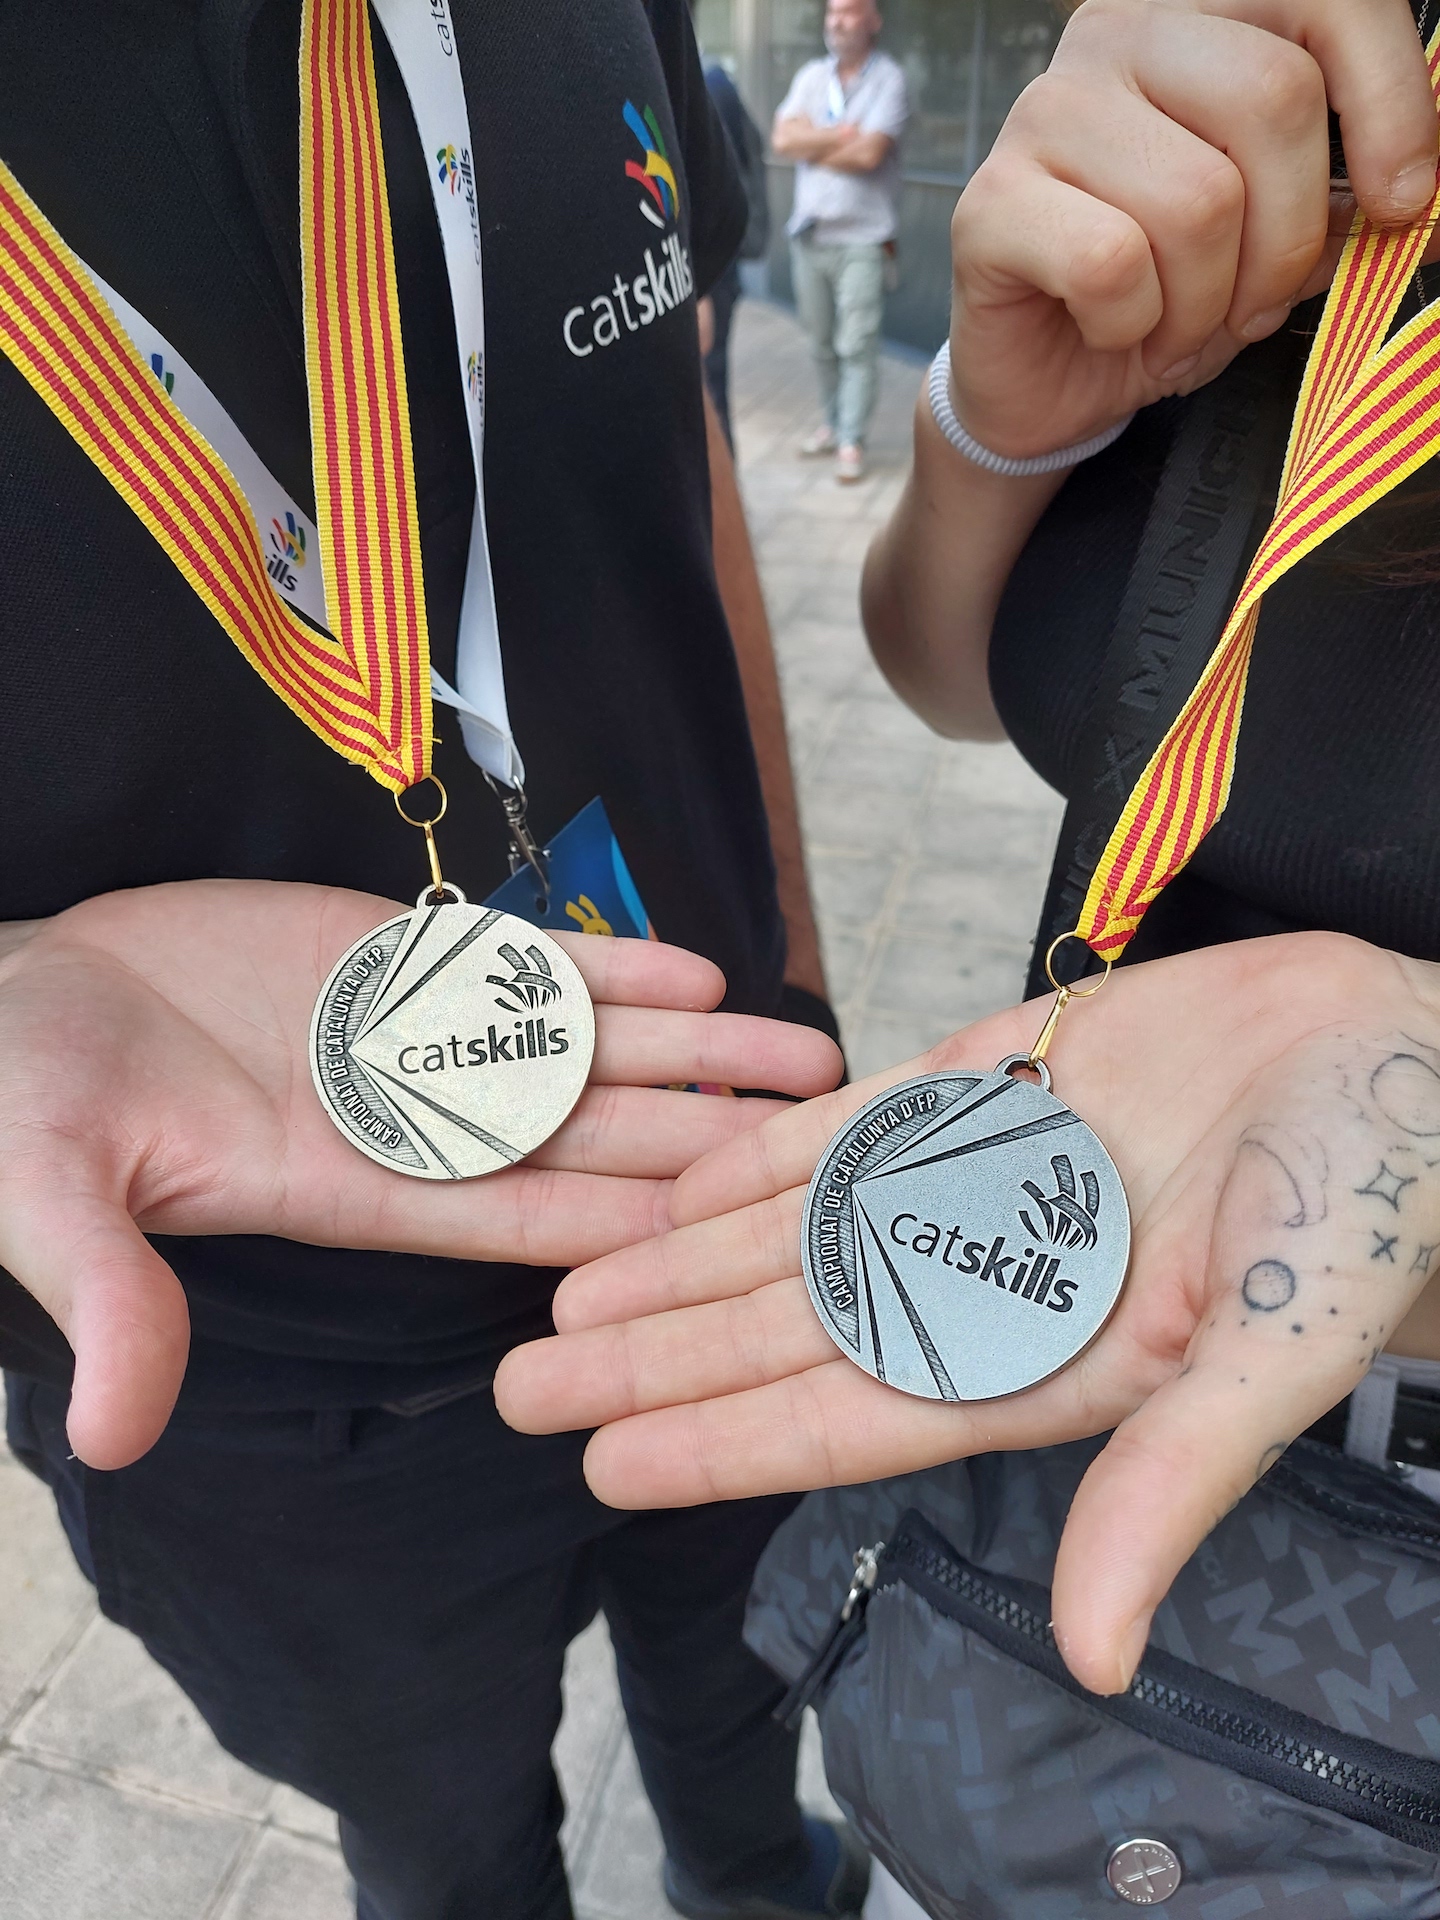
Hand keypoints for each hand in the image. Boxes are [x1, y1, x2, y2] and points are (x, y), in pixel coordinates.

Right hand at [0, 881, 840, 1469]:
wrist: (14, 993)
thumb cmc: (26, 1099)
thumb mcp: (57, 1195)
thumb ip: (112, 1296)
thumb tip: (117, 1435)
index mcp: (351, 1192)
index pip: (516, 1223)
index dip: (626, 1234)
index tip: (732, 1245)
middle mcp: (408, 1122)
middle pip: (587, 1141)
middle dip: (700, 1144)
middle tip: (823, 1151)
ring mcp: (412, 1034)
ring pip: (581, 1050)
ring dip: (691, 1055)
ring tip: (803, 1054)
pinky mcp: (394, 955)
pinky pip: (524, 965)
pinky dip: (608, 969)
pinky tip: (699, 974)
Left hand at [495, 933, 1439, 1694]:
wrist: (1410, 1049)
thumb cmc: (1371, 1202)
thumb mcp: (1272, 1349)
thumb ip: (1170, 1482)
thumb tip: (1096, 1657)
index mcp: (1050, 1363)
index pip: (849, 1420)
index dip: (721, 1442)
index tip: (601, 1460)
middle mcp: (995, 1279)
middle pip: (791, 1331)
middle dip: (658, 1356)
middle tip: (525, 1379)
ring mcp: (986, 1178)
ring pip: (802, 1231)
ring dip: (684, 1261)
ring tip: (571, 1287)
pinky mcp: (999, 1082)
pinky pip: (857, 1125)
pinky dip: (768, 1151)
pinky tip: (684, 1182)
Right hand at [949, 0, 1439, 458]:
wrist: (1047, 380)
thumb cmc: (1162, 293)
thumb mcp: (1278, 241)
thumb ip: (1345, 204)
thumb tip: (1425, 209)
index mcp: (1200, 14)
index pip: (1329, 2)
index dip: (1391, 106)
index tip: (1402, 205)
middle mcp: (1117, 34)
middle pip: (1272, 99)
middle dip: (1287, 237)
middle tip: (1256, 305)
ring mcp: (1044, 112)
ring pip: (1197, 200)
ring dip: (1206, 301)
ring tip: (1178, 325)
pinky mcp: (989, 203)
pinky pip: (1111, 265)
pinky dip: (1132, 324)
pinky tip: (1113, 328)